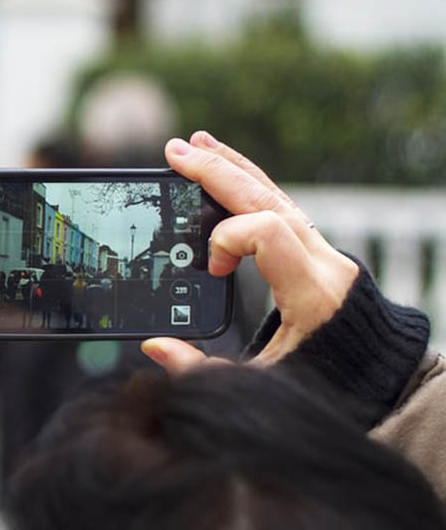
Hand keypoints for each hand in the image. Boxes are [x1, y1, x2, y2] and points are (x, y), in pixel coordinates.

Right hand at [142, 130, 358, 373]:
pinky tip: (223, 169)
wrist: (374, 378)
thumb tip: (154, 346)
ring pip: (277, 195)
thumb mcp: (260, 383)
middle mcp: (325, 264)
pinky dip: (250, 185)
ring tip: (195, 146)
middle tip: (175, 154)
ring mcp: (325, 253)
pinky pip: (283, 206)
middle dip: (218, 174)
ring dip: (232, 169)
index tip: (212, 270)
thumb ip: (203, 368)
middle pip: (268, 200)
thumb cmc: (319, 383)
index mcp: (314, 294)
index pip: (268, 232)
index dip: (227, 240)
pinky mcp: (317, 251)